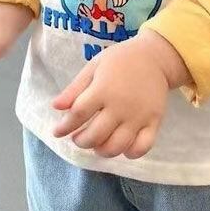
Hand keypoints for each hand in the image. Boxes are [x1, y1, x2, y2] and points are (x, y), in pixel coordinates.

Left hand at [52, 30, 190, 159]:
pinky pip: (142, 147)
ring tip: (96, 144)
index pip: (78, 114)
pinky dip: (130, 153)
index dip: (65, 126)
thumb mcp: (94, 66)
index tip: (57, 132)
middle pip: (96, 135)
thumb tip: (55, 107)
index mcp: (103, 89)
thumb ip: (75, 88)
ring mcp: (138, 116)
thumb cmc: (120, 60)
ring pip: (116, 146)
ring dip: (101, 150)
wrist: (154, 57)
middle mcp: (120, 106)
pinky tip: (122, 148)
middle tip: (78, 137)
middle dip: (81, 141)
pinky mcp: (154, 122)